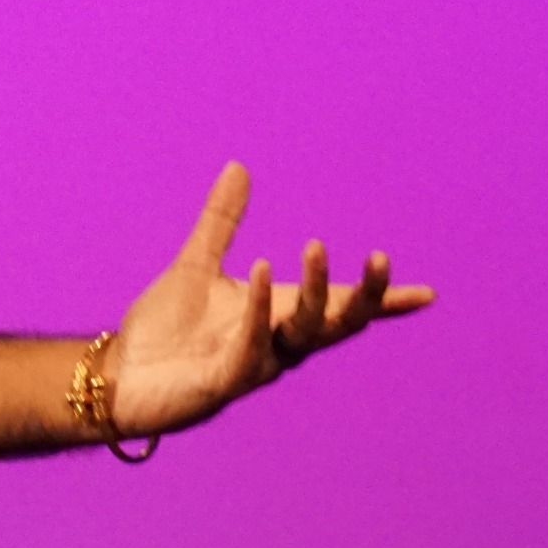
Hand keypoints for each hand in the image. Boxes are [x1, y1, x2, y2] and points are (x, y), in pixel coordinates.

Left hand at [104, 161, 433, 436]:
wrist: (120, 373)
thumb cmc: (165, 328)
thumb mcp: (196, 264)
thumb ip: (222, 221)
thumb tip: (239, 167)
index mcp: (277, 318)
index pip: (340, 310)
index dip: (381, 302)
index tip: (426, 293)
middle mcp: (276, 344)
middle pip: (337, 323)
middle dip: (365, 295)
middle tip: (380, 256)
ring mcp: (254, 364)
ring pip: (303, 332)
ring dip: (315, 291)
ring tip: (316, 246)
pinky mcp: (224, 381)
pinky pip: (251, 342)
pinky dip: (258, 306)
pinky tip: (260, 269)